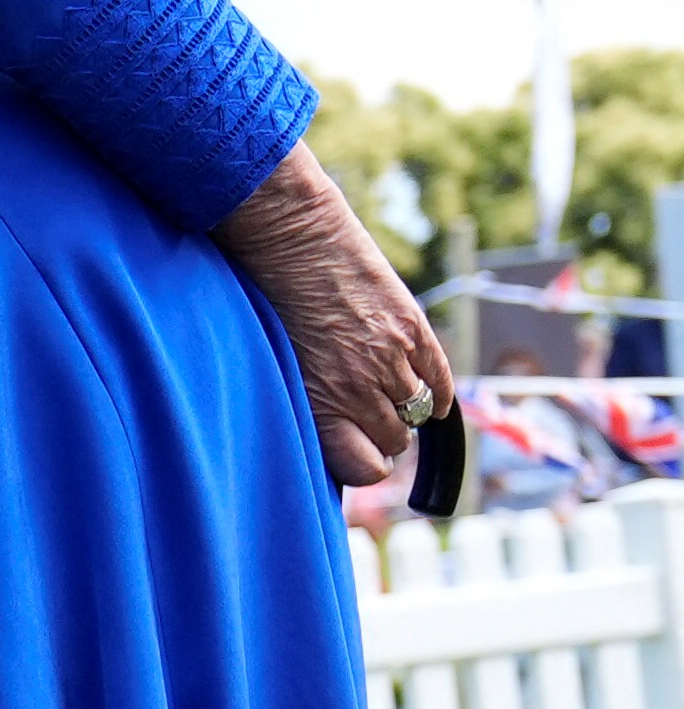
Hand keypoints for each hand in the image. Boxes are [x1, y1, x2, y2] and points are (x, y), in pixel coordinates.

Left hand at [215, 148, 452, 485]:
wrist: (291, 240)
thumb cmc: (266, 304)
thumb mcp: (275, 366)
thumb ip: (303, 401)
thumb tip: (323, 438)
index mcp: (317, 403)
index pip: (364, 468)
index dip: (363, 465)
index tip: (356, 454)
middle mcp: (358, 388)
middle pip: (394, 442)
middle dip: (382, 436)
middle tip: (368, 421)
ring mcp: (390, 359)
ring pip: (415, 414)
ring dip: (404, 411)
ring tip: (385, 398)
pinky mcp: (413, 330)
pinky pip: (441, 383)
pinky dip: (437, 394)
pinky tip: (426, 395)